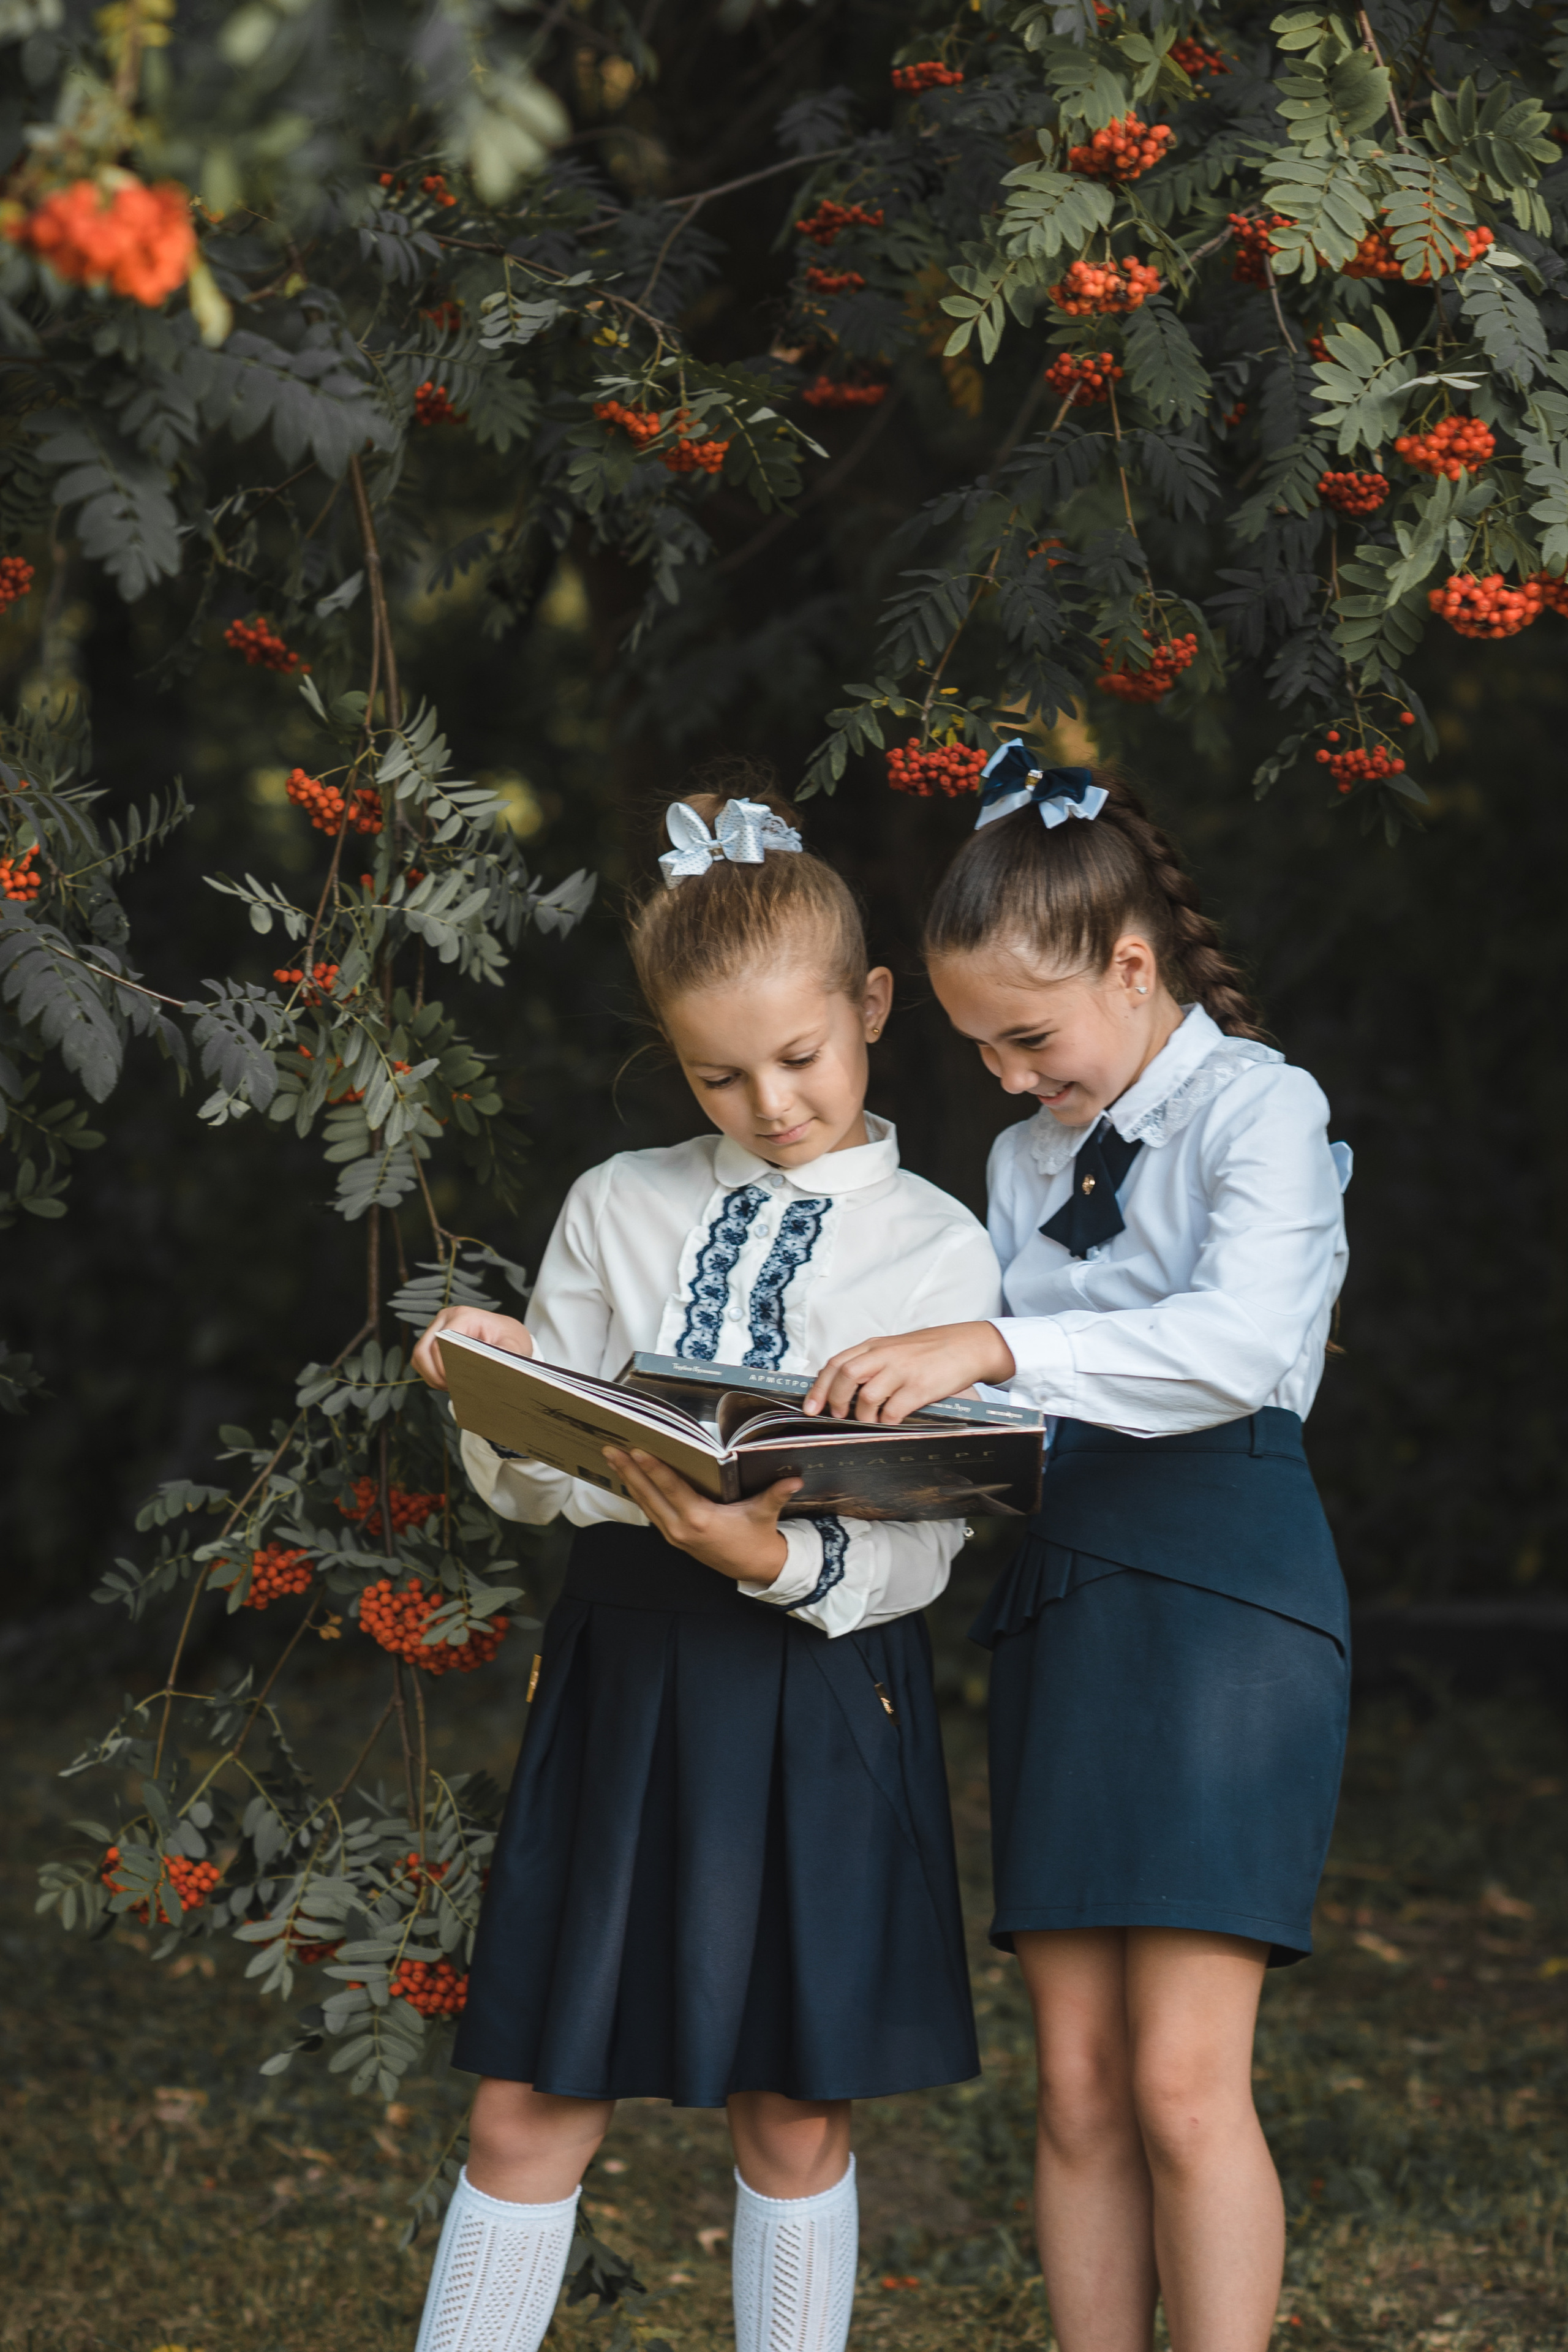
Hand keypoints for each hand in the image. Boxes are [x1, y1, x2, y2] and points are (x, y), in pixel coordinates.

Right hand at [413, 1305, 533, 1391]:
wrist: (508, 1335)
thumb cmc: (509, 1339)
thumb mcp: (513, 1347)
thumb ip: (502, 1357)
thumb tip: (489, 1369)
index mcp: (464, 1315)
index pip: (440, 1343)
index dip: (444, 1367)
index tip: (456, 1383)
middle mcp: (446, 1319)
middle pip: (423, 1350)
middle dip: (435, 1374)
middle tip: (452, 1388)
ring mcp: (437, 1328)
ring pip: (419, 1357)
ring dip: (431, 1376)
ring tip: (452, 1386)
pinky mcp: (433, 1340)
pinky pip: (421, 1361)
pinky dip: (431, 1375)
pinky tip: (448, 1381)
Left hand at [603, 1447, 800, 1584]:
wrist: (754, 1568)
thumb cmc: (757, 1537)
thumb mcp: (765, 1513)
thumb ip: (776, 1494)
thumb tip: (795, 1479)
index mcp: (701, 1519)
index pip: (671, 1488)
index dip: (653, 1469)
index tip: (636, 1450)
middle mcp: (681, 1528)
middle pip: (649, 1494)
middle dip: (628, 1471)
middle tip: (610, 1449)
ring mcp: (674, 1535)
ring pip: (645, 1504)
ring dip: (628, 1480)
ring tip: (613, 1459)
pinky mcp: (673, 1538)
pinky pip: (651, 1512)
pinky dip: (639, 1494)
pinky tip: (630, 1480)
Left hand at [802, 1322, 1017, 1424]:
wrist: (969, 1345)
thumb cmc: (931, 1351)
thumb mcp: (895, 1348)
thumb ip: (872, 1362)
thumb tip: (843, 1390)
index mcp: (875, 1345)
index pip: (836, 1363)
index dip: (819, 1387)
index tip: (811, 1408)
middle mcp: (885, 1355)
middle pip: (845, 1376)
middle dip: (835, 1400)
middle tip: (839, 1415)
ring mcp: (903, 1370)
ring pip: (867, 1396)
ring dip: (863, 1416)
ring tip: (869, 1422)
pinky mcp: (920, 1386)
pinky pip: (893, 1410)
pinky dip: (887, 1421)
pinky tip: (892, 1421)